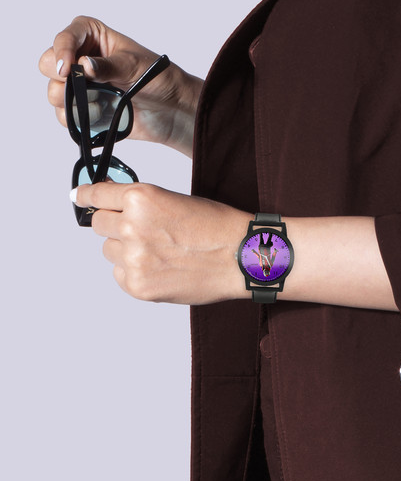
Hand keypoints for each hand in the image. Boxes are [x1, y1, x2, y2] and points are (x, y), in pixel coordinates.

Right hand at [39, 16, 202, 156]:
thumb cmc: (159, 79)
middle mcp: (81, 59)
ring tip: (102, 101)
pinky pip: (64, 115)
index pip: (65, 38)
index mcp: (93, 37)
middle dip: (63, 78)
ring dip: (74, 100)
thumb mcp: (134, 66)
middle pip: (48, 64)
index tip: (68, 68)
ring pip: (53, 92)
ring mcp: (80, 85)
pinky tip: (103, 114)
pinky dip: (80, 118)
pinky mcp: (83, 108)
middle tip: (85, 85)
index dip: (62, 51)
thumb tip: (84, 65)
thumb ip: (107, 66)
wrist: (172, 110)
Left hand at [73, 181, 250, 304]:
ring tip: (161, 250)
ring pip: (109, 251)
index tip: (79, 196)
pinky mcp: (137, 285)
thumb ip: (141, 202)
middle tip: (141, 229)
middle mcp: (132, 226)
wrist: (240, 258)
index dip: (87, 195)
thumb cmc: (217, 226)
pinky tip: (162, 267)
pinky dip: (135, 271)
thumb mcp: (176, 199)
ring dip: (126, 249)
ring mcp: (133, 258)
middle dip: (115, 224)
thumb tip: (112, 206)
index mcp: (142, 198)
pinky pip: (120, 274)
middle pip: (99, 224)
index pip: (97, 195)